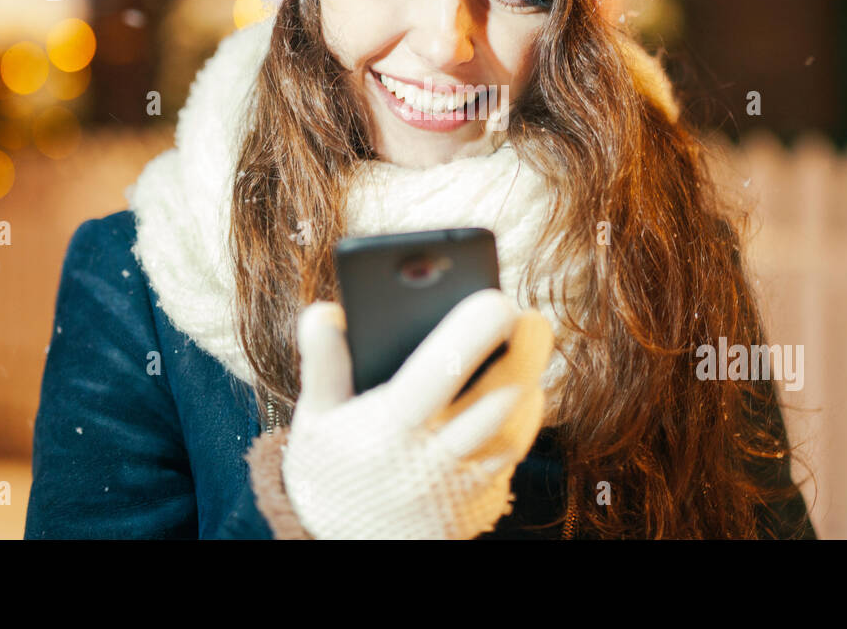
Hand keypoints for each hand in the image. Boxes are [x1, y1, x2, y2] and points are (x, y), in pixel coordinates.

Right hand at [281, 289, 553, 538]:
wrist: (346, 547)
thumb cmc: (330, 468)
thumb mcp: (314, 418)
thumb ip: (322, 362)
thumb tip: (328, 311)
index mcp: (389, 429)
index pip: (439, 372)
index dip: (473, 332)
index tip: (497, 299)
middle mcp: (432, 460)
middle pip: (497, 402)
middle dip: (525, 355)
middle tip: (532, 318)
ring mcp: (460, 488)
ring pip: (513, 433)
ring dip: (527, 387)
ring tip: (528, 346)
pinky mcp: (478, 507)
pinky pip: (512, 459)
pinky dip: (522, 421)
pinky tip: (519, 390)